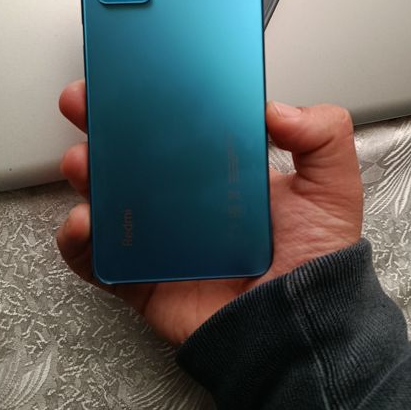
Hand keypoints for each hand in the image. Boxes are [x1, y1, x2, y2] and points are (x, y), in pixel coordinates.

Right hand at [57, 81, 362, 344]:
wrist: (300, 332)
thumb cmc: (316, 262)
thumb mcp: (332, 189)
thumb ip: (322, 137)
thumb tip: (275, 109)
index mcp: (219, 175)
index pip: (176, 129)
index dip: (149, 103)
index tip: (129, 78)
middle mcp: (183, 202)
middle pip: (130, 157)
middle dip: (100, 126)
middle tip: (84, 104)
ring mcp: (158, 240)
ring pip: (106, 200)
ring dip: (85, 176)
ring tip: (82, 163)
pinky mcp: (141, 279)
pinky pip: (98, 259)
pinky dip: (78, 241)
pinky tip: (82, 223)